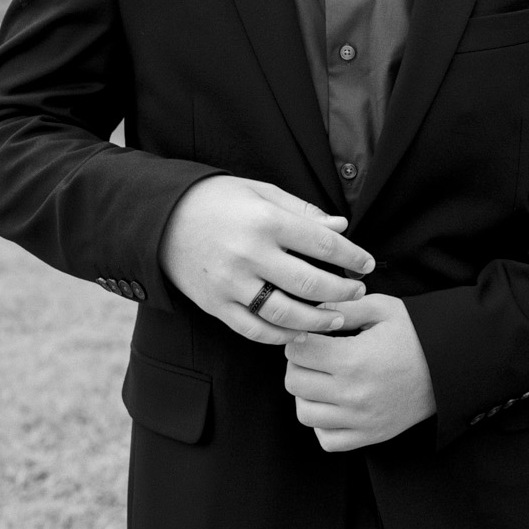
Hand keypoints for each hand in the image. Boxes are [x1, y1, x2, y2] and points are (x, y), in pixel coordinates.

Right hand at [158, 174, 373, 343]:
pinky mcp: (214, 305)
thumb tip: (341, 225)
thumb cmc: (217, 200)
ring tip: (337, 318)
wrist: (160, 219)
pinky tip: (300, 332)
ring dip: (317, 320)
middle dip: (342, 291)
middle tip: (359, 292)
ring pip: (284, 313)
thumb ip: (303, 211)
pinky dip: (280, 335)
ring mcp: (230, 283)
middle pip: (309, 283)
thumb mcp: (262, 193)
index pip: (322, 243)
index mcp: (265, 221)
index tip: (368, 264)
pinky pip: (253, 329)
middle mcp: (249, 255)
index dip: (352, 256)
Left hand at [282, 293, 436, 450]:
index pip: (297, 351)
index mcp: (353, 359)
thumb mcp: (384, 309)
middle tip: (316, 355)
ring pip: (304, 413)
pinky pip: (326, 439)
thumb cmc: (418, 336)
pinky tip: (335, 405)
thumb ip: (344, 306)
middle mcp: (353, 394)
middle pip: (294, 381)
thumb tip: (313, 311)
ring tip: (324, 380)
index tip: (312, 335)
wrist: (452, 367)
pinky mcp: (369, 435)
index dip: (301, 338)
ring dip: (307, 394)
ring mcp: (360, 420)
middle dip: (299, 364)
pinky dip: (323, 424)